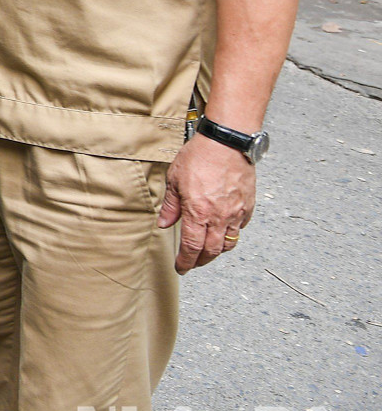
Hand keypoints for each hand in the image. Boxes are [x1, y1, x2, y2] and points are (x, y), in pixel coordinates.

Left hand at [158, 133, 255, 273]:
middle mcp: (219, 216)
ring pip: (228, 243)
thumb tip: (164, 223)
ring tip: (207, 250)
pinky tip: (223, 230)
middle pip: (211, 251)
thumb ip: (171, 205)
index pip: (192, 247)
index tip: (182, 267)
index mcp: (198, 212)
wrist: (227, 142)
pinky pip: (240, 228)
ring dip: (217, 251)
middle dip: (201, 261)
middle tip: (193, 263)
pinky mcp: (247, 206)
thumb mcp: (174, 179)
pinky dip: (231, 233)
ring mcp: (236, 212)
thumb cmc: (200, 156)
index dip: (186, 261)